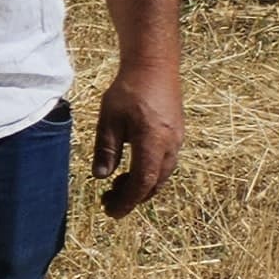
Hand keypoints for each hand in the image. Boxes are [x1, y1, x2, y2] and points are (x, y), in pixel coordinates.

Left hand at [94, 64, 181, 217]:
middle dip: (132, 197)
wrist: (155, 66)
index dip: (127, 201)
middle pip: (154, 183)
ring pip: (161, 174)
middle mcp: (171, 145)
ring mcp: (177, 139)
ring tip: (115, 187)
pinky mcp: (176, 134)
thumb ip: (106, 149)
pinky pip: (164, 163)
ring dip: (140, 186)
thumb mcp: (109, 120)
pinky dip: (148, 173)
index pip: (143, 182)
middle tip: (107, 202)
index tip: (111, 212)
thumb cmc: (128, 90)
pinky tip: (130, 169)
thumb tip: (101, 176)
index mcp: (154, 142)